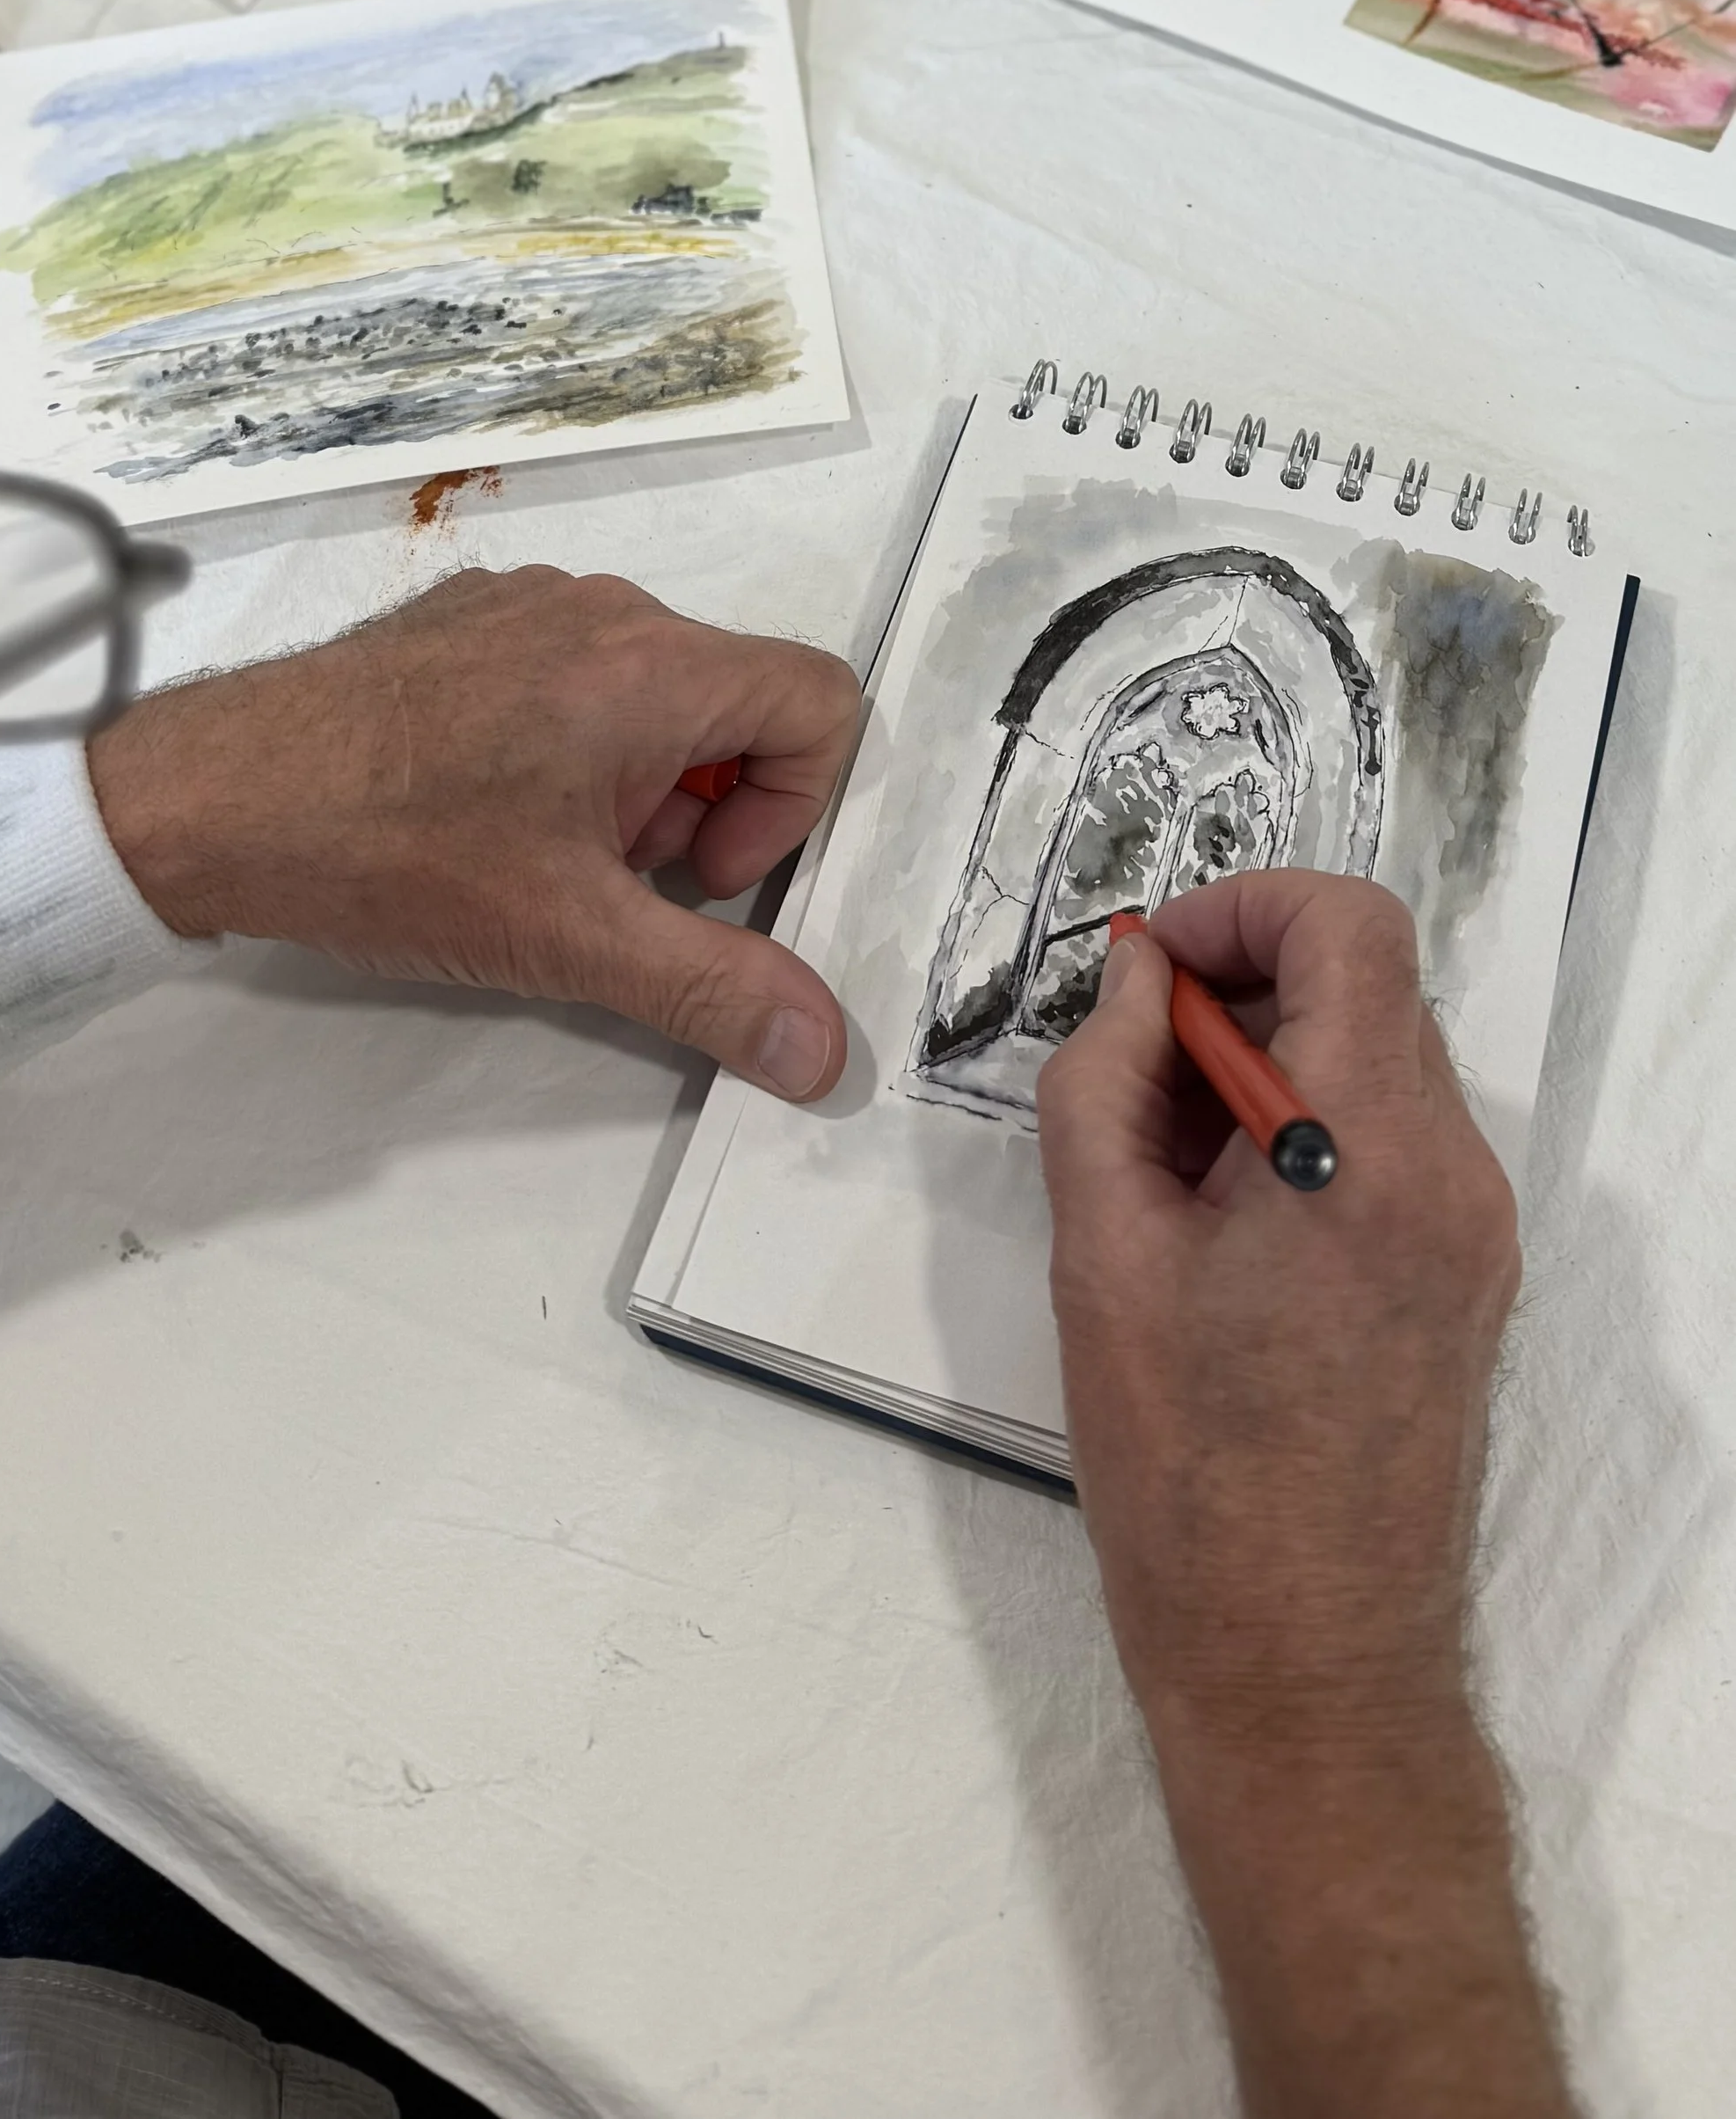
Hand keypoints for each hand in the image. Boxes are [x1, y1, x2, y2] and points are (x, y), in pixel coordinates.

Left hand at [86, 565, 859, 1100]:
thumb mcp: (571, 939)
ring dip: (626, 785)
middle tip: (605, 880)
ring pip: (645, 695)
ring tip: (532, 851)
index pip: (820, 702)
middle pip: (729, 703)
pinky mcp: (463, 622)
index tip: (700, 877)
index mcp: (651, 665)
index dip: (792, 808)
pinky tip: (477, 812)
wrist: (216, 796)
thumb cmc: (388, 848)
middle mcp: (599, 611)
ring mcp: (525, 607)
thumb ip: (714, 987)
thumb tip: (818, 1046)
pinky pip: (566, 675)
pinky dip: (558, 747)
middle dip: (696, 809)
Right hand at [1038, 874, 1571, 2118]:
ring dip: (1263, 1062)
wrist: (1301, 1666)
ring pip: (1374, 1064)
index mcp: (1371, 1151)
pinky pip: (1387, 1144)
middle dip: (1237, 987)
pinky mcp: (1461, 1284)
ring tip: (1151, 1159)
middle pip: (1366, 988)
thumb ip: (1105, 1084)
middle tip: (1124, 1065)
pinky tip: (1209, 1218)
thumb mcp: (1102, 1255)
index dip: (1239, 909)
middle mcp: (1452, 1176)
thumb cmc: (1191, 1477)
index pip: (1350, 927)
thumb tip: (1133, 985)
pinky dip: (1300, 1131)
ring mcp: (1472, 1234)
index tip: (1147, 970)